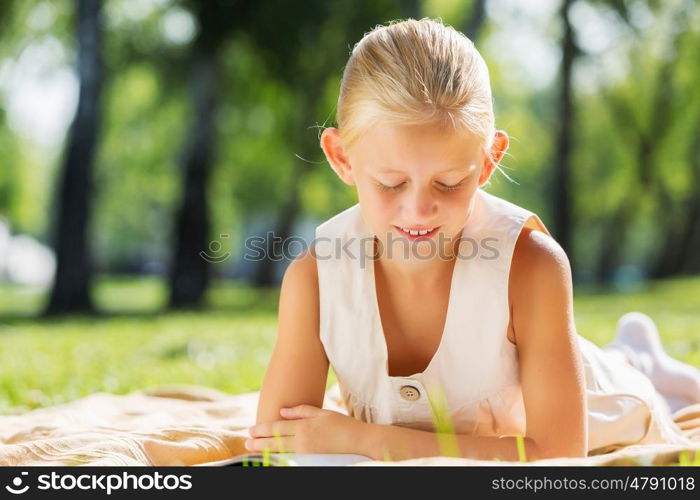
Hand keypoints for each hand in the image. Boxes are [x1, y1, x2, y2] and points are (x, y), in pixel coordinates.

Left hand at [246, 405, 366, 454]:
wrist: (358, 441)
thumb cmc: (342, 424)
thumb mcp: (322, 413)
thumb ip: (301, 411)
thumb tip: (282, 411)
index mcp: (305, 426)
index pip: (278, 428)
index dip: (262, 429)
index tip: (251, 430)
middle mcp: (303, 440)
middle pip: (275, 441)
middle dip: (259, 442)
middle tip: (246, 442)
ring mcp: (307, 452)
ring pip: (280, 451)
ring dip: (265, 450)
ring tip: (253, 449)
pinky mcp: (311, 460)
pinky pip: (290, 458)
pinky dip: (278, 457)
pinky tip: (271, 456)